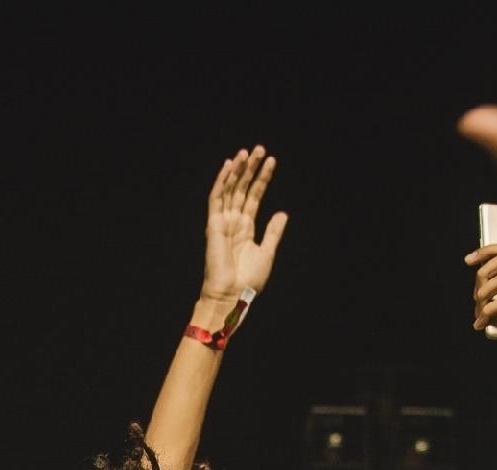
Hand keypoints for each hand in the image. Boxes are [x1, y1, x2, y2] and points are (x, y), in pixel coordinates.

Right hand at [201, 146, 289, 302]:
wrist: (233, 294)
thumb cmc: (248, 280)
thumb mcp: (267, 252)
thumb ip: (273, 232)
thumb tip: (283, 212)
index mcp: (246, 228)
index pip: (254, 196)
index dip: (262, 178)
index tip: (272, 161)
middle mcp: (233, 221)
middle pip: (242, 188)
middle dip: (251, 168)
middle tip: (260, 148)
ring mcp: (223, 222)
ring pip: (229, 189)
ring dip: (238, 170)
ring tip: (248, 152)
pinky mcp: (213, 224)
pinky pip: (216, 198)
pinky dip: (222, 181)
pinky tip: (229, 166)